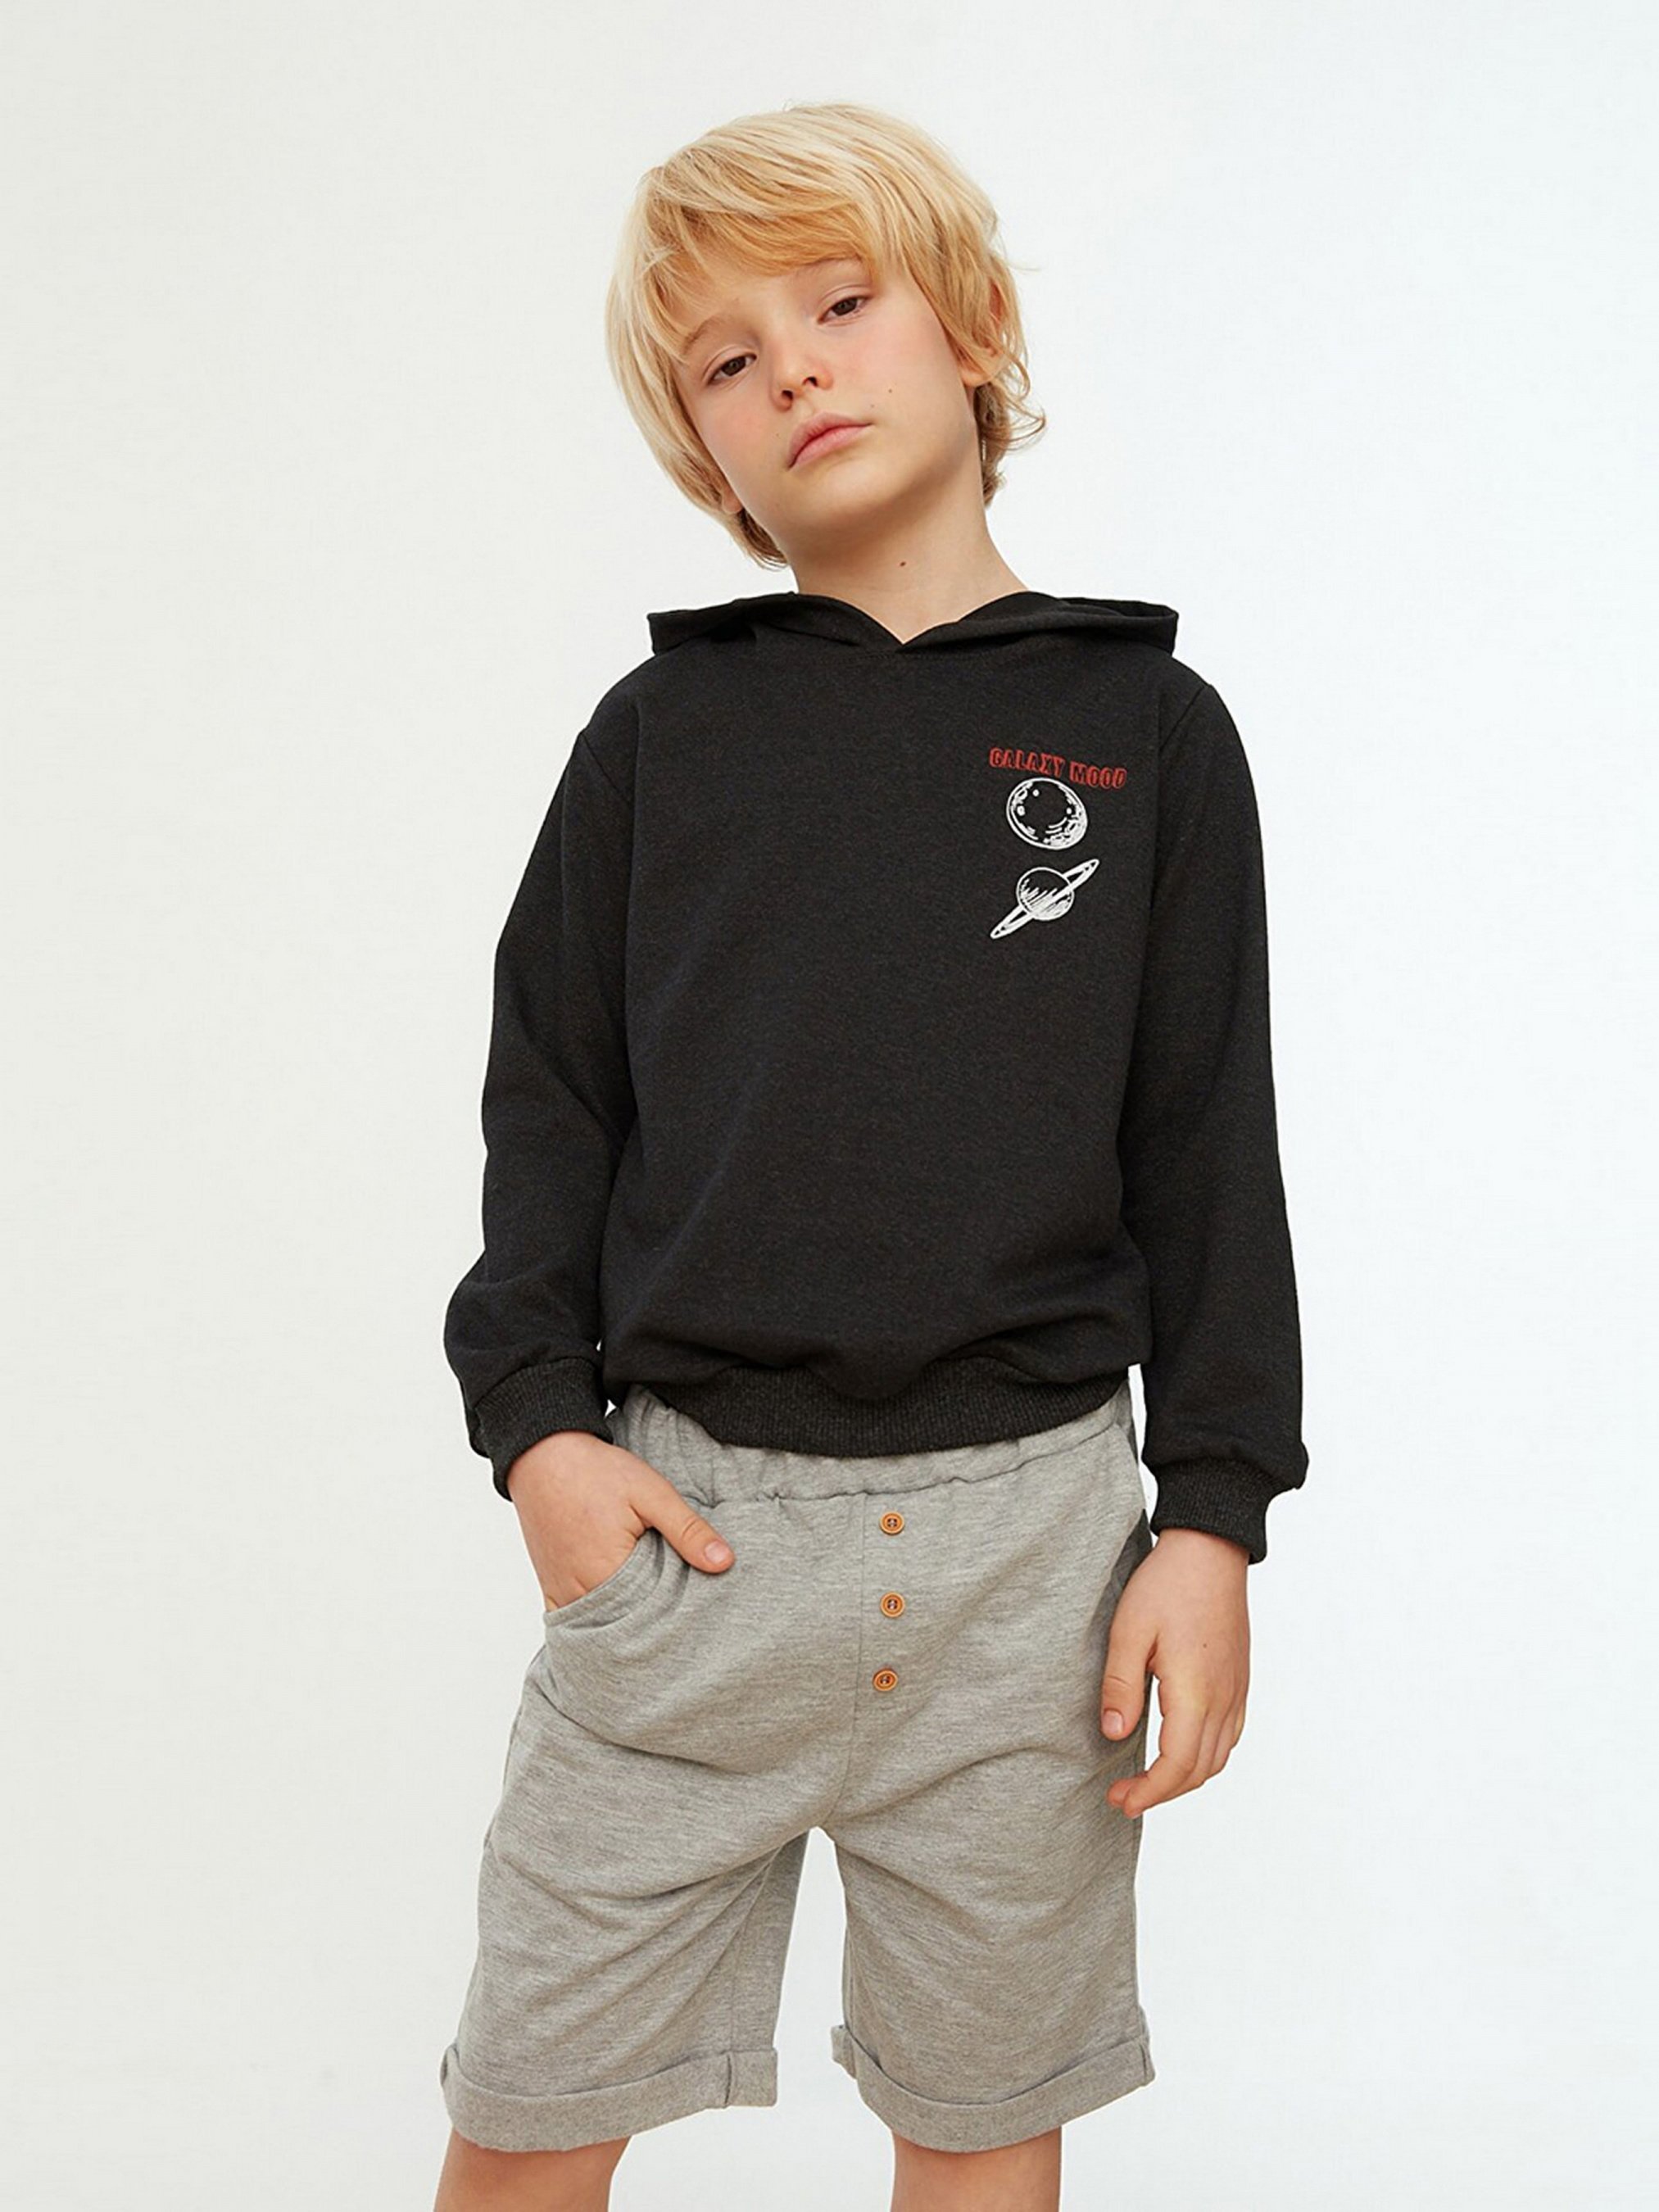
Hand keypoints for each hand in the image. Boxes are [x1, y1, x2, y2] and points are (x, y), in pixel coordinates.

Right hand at [505, 1429, 735, 1608]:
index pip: (650, 1616)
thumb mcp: (652, 1493)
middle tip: (677, 1621)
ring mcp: (560, 1591)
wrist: (543, 1454)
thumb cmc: (597, 1471)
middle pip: (622, 1625)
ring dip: (621, 1624)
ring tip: (651, 1621)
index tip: (693, 1614)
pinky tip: (613, 1621)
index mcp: (607, 1572)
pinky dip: (591, 1623)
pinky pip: (570, 1621)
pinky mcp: (549, 1585)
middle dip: (649, 1626)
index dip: (673, 1616)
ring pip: (597, 1625)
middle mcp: (579, 1589)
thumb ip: (687, 1530)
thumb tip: (724, 1563)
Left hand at [1098, 1527, 1249, 1817]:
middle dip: (1162, 1793)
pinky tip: (1181, 1751)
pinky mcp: (1239, 1680)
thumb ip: (1121, 1687)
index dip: (1149, 1792)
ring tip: (1148, 1780)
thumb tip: (1114, 1735)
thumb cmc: (1168, 1584)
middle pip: (1199, 1771)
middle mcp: (1224, 1699)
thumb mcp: (1129, 1631)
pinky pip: (1230, 1736)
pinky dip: (1205, 1757)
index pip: (1177, 1765)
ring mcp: (1237, 1691)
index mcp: (1196, 1693)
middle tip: (1124, 1796)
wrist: (1211, 1550)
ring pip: (1218, 1758)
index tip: (1120, 1800)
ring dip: (1185, 1779)